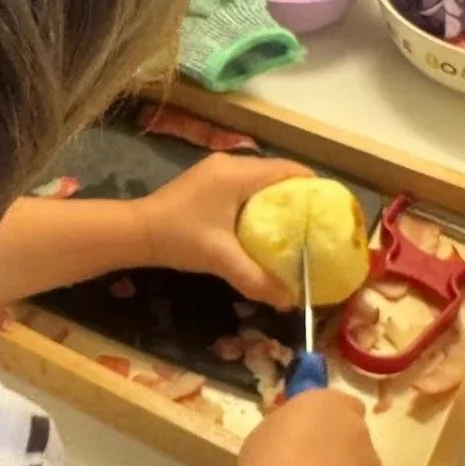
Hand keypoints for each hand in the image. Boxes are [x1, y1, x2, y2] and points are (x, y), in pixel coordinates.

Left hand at [135, 154, 311, 307]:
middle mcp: (230, 164)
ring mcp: (217, 171)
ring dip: (278, 200)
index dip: (313, 187)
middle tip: (316, 224)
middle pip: (277, 174)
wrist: (134, 232)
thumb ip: (256, 279)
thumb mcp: (221, 260)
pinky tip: (264, 227)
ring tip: (296, 228)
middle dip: (298, 197)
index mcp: (238, 174)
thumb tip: (289, 300)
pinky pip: (245, 187)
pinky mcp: (208, 182)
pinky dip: (259, 202)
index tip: (329, 210)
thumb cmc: (179, 238)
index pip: (289, 170)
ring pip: (260, 181)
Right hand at [236, 390, 382, 465]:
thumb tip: (292, 442)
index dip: (320, 419)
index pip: (336, 402)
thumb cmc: (269, 464)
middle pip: (348, 435)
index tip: (300, 434)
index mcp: (328, 403)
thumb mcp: (264, 437)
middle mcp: (358, 429)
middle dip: (332, 449)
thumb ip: (287, 433)